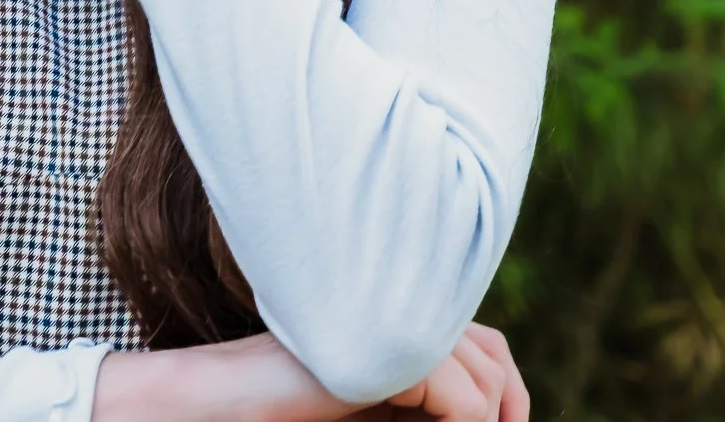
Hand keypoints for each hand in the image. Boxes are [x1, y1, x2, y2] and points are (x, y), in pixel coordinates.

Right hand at [89, 324, 527, 421]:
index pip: (486, 347)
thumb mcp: (368, 414)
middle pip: (492, 355)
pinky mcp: (381, 354)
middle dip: (508, 409)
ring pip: (482, 382)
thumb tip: (486, 419)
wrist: (216, 404)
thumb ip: (410, 408)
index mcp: (394, 322)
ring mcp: (388, 326)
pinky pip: (460, 403)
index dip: (508, 395)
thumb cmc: (280, 411)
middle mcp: (398, 313)